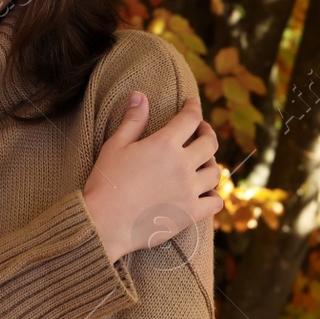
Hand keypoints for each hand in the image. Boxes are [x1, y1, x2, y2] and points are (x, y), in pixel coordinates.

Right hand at [82, 93, 223, 261]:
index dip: (193, 107)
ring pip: (215, 172)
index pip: (190, 119)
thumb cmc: (105, 183)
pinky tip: (206, 192)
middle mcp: (182, 165)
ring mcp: (189, 190)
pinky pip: (216, 202)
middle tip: (201, 131)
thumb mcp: (115, 146)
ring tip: (203, 162)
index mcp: (164, 145)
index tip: (191, 104)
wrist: (104, 223)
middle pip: (210, 143)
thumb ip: (133, 120)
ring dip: (211, 164)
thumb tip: (140, 95)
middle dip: (207, 132)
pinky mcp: (190, 214)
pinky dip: (214, 195)